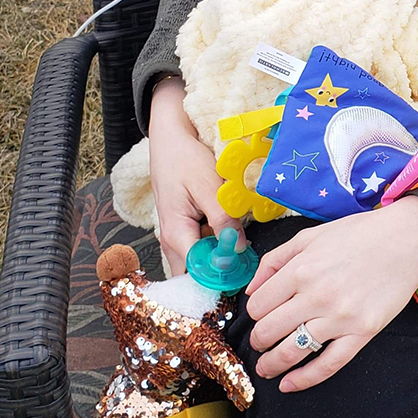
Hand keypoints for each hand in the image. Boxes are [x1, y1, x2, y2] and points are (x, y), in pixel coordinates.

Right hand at [148, 75, 243, 275]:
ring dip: (219, 260)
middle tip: (248, 267)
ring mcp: (176, 237)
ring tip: (244, 253)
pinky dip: (216, 247)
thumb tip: (239, 249)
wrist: (170, 140)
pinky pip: (200, 249)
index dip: (221, 277)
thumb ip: (223, 219)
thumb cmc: (185, 159)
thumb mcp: (209, 185)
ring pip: (198, 263)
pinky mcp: (184, 230)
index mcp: (176, 234)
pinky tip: (233, 238)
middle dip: (221, 274)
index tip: (245, 274)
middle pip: (196, 274)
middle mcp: (171, 242)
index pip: (198, 273)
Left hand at [246, 196, 417, 390]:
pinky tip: (289, 384)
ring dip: (271, 364)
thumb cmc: (357, 236)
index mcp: (300, 270)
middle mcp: (316, 296)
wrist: (405, 242)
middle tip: (260, 342)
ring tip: (266, 368)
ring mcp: (340, 317)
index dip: (253, 314)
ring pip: (292, 352)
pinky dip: (304, 379)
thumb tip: (250, 291)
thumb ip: (274, 260)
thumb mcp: (309, 236)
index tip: (260, 316)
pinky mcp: (362, 333)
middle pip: (269, 331)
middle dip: (258, 341)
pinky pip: (327, 364)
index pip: (259, 305)